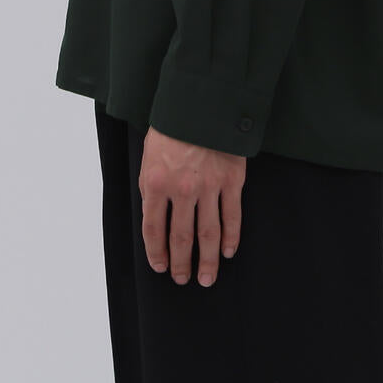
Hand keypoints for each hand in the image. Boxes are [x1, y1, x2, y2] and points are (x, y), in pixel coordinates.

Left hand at [139, 125, 246, 286]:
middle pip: (181, 237)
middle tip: (183, 279)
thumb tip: (156, 221)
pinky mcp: (232, 180)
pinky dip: (231, 237)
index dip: (156, 253)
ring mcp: (210, 186)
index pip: (153, 229)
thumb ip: (152, 188)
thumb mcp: (149, 156)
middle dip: (182, 263)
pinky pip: (232, 216)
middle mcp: (182, 189)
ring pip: (208, 233)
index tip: (160, 267)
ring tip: (207, 277)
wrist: (201, 102)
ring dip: (208, 260)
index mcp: (156, 183)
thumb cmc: (171, 128)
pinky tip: (229, 251)